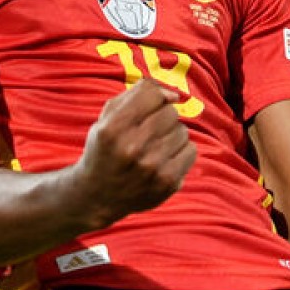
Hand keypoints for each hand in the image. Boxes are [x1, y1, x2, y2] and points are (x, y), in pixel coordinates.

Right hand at [75, 79, 197, 226]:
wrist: (98, 196)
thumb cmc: (105, 149)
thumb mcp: (106, 118)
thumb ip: (135, 95)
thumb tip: (172, 95)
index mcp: (112, 129)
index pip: (152, 94)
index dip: (155, 96)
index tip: (152, 105)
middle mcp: (131, 148)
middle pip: (170, 112)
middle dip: (162, 117)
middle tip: (149, 131)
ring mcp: (151, 167)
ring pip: (182, 131)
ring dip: (171, 135)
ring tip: (154, 147)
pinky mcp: (167, 183)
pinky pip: (191, 150)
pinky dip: (180, 152)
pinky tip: (164, 159)